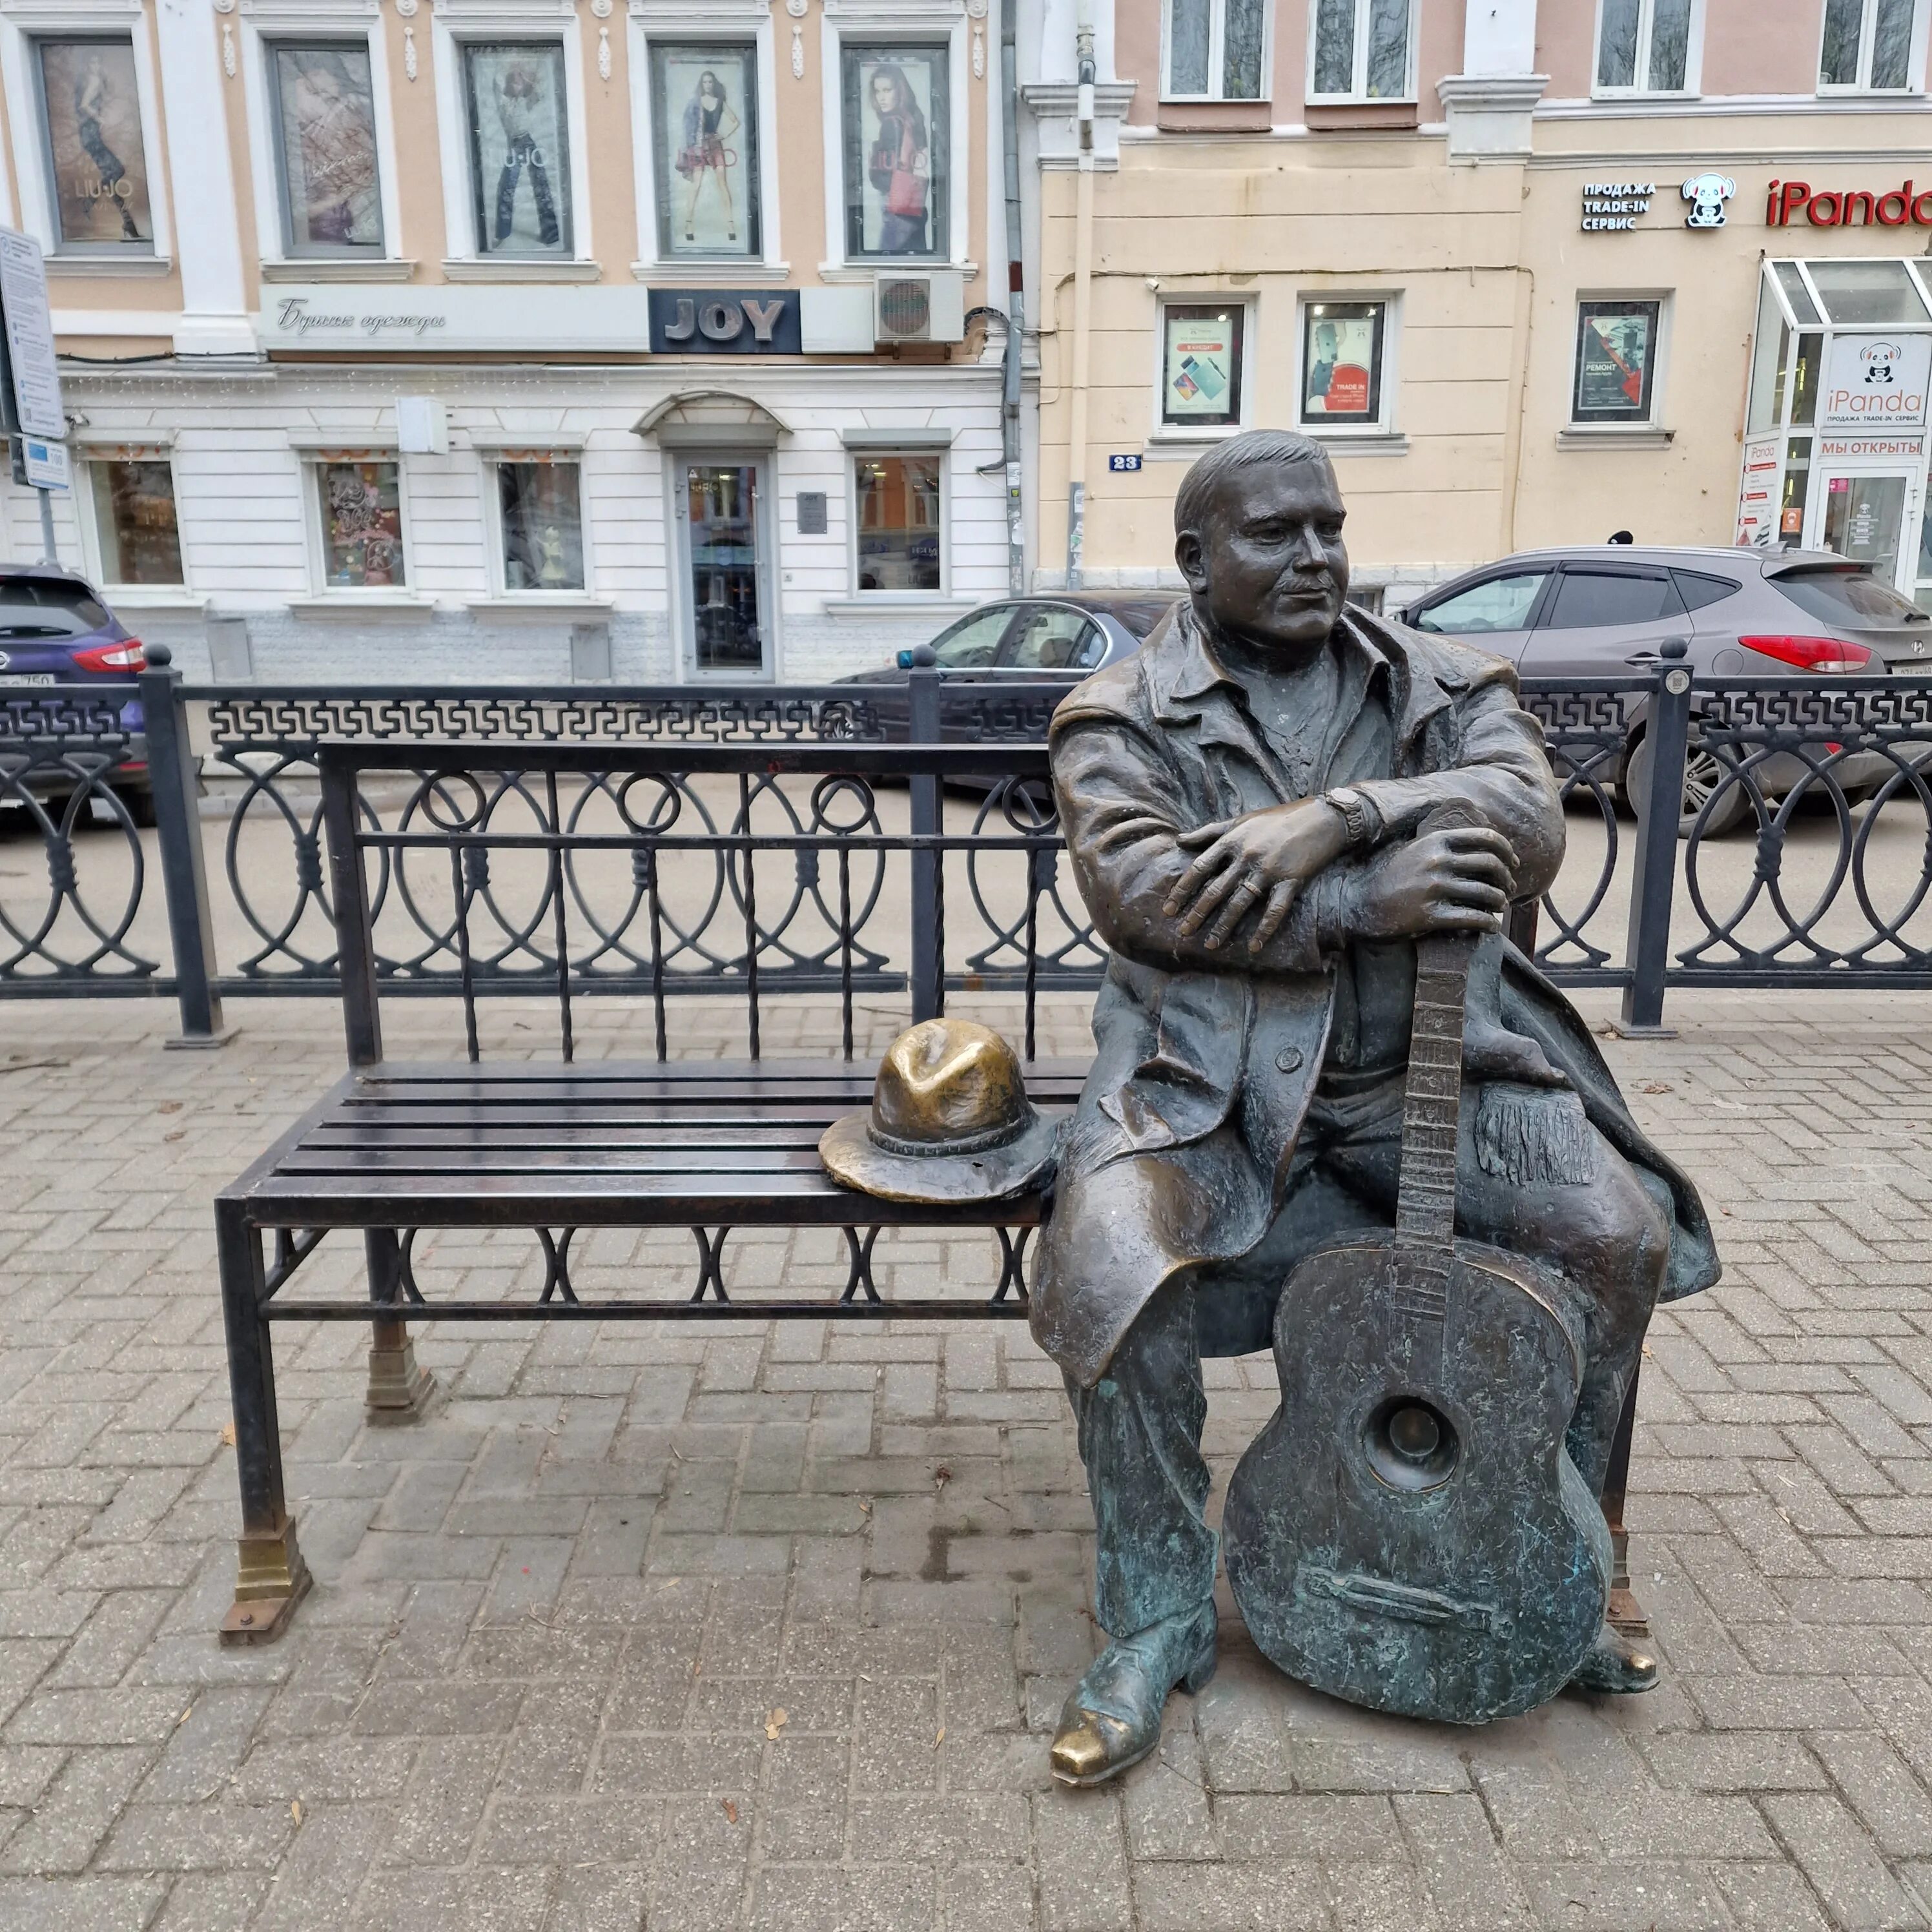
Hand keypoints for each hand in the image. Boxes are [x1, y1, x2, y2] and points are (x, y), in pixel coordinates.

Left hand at [1162, 799, 1348, 952]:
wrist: (1321, 818)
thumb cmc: (1277, 819)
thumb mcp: (1240, 821)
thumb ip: (1209, 832)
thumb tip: (1179, 841)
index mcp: (1231, 841)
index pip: (1199, 868)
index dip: (1182, 890)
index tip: (1169, 909)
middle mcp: (1246, 856)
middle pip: (1216, 889)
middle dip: (1197, 913)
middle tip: (1183, 932)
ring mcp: (1268, 870)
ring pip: (1240, 903)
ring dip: (1224, 926)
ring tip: (1210, 945)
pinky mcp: (1290, 880)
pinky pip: (1274, 910)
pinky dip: (1264, 930)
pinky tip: (1253, 947)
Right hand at [1348, 827, 1516, 939]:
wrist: (1358, 903)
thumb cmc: (1389, 878)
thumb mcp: (1414, 851)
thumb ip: (1442, 845)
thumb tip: (1480, 849)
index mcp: (1435, 841)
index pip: (1487, 838)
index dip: (1506, 851)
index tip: (1512, 864)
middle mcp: (1437, 861)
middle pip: (1491, 865)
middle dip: (1507, 878)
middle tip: (1509, 889)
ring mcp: (1434, 888)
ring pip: (1487, 894)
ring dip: (1500, 902)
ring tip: (1499, 908)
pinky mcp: (1430, 915)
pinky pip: (1473, 919)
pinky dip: (1489, 924)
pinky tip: (1490, 927)